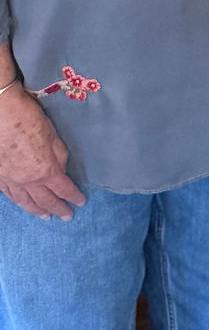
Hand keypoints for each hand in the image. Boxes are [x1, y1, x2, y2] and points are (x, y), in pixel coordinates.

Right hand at [0, 85, 85, 219]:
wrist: (1, 113)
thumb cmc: (29, 119)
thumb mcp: (52, 135)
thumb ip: (59, 155)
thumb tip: (60, 169)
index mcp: (46, 170)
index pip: (64, 189)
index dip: (73, 197)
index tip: (80, 202)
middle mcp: (28, 181)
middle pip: (46, 200)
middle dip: (58, 209)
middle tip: (67, 216)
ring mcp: (11, 181)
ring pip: (26, 202)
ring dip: (37, 211)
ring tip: (46, 217)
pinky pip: (11, 195)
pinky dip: (19, 202)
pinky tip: (23, 204)